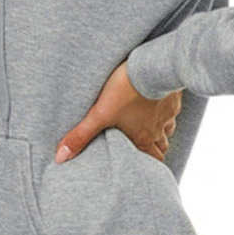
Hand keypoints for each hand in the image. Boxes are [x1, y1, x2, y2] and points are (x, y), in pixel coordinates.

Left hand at [55, 61, 181, 163]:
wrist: (150, 66)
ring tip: (148, 126)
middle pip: (162, 147)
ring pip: (168, 129)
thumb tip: (60, 158)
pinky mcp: (173, 96)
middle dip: (154, 149)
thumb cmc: (125, 91)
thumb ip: (80, 136)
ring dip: (159, 130)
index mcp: (143, 138)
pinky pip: (172, 109)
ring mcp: (168, 113)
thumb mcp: (98, 114)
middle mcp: (159, 129)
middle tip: (144, 148)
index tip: (143, 168)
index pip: (153, 161)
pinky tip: (156, 103)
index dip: (148, 165)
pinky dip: (165, 110)